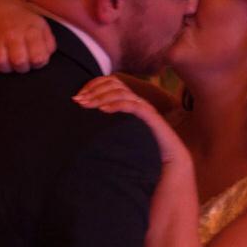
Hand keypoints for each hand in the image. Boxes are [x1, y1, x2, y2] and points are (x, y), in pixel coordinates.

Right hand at [0, 0, 54, 72]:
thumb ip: (48, 43)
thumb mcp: (40, 25)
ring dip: (6, 67)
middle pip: (19, 61)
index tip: (36, 58)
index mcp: (31, 30)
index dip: (39, 62)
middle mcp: (13, 34)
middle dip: (22, 67)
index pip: (38, 57)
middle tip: (22, 62)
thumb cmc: (22, 21)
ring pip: (0, 62)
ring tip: (9, 62)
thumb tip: (46, 57)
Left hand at [72, 75, 190, 165]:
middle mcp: (137, 101)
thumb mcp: (120, 136)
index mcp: (130, 102)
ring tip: (87, 105)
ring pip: (121, 92)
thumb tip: (82, 129)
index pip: (110, 82)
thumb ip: (106, 128)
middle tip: (78, 100)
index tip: (77, 97)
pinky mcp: (151, 118)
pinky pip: (133, 106)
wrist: (169, 164)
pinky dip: (117, 105)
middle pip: (114, 84)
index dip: (93, 85)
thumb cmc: (143, 152)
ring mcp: (145, 108)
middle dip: (93, 90)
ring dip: (101, 97)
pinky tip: (103, 111)